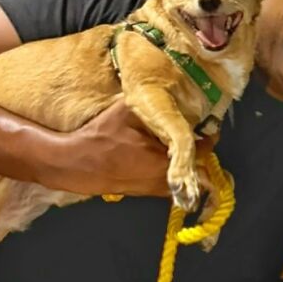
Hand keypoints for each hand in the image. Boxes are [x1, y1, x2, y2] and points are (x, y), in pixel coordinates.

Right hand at [38, 101, 213, 196]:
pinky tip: (159, 154)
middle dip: (197, 149)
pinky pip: (169, 181)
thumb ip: (150, 103)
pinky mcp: (145, 193)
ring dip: (186, 161)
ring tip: (178, 143)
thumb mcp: (126, 111)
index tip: (208, 125)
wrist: (74, 163)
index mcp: (166, 157)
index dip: (208, 134)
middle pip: (198, 164)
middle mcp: (166, 177)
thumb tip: (165, 88)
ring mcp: (156, 188)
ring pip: (184, 175)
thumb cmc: (100, 136)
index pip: (205, 148)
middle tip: (195, 133)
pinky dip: (171, 169)